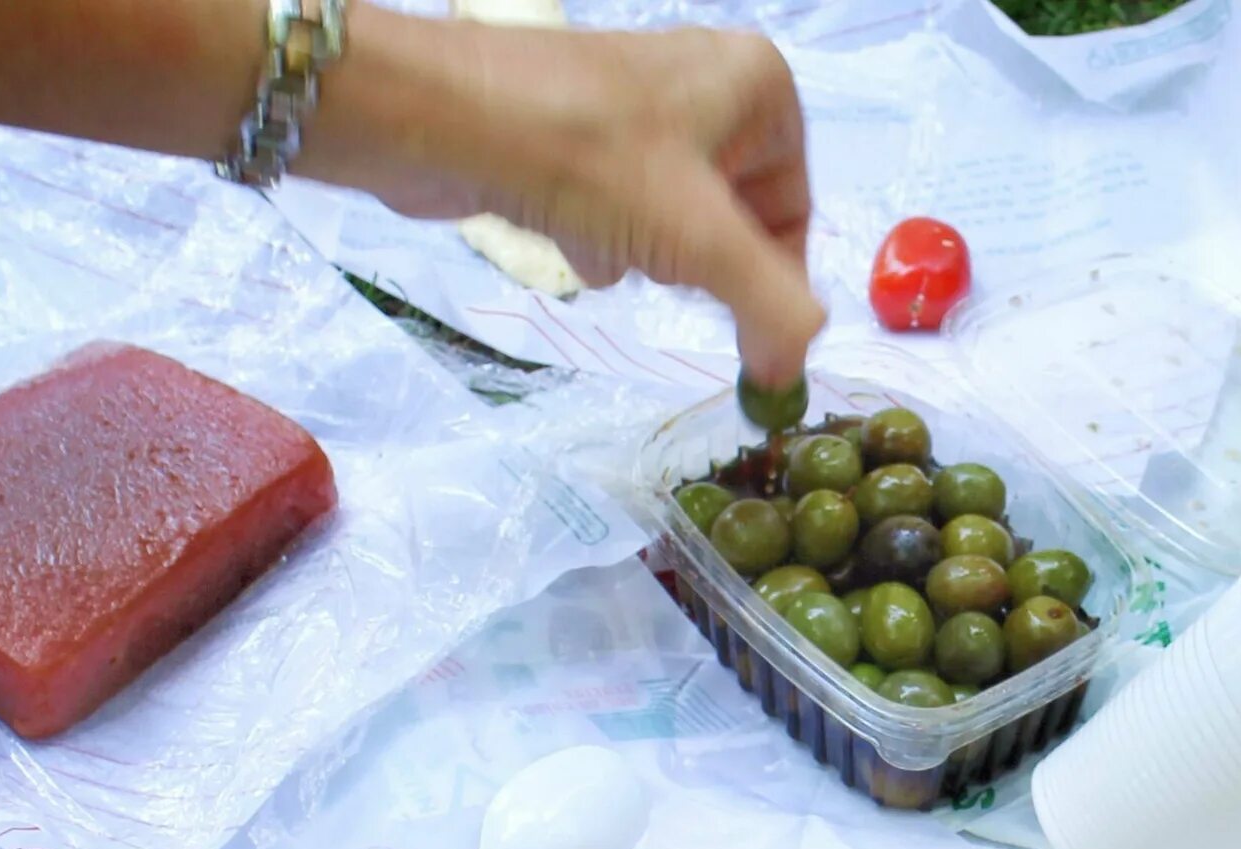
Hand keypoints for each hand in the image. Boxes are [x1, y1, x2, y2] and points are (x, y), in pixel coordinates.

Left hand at [343, 19, 821, 383]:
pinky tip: (565, 226)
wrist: (443, 118)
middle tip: (657, 261)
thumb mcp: (702, 242)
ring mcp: (641, 106)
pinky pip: (621, 208)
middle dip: (692, 260)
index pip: (792, 213)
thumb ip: (771, 309)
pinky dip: (600, 233)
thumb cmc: (589, 161)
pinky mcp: (582, 133)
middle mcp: (708, 84)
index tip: (742, 340)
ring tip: (604, 233)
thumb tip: (796, 372)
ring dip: (643, 252)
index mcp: (759, 85)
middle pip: (734, 222)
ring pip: (675, 222)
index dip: (766, 284)